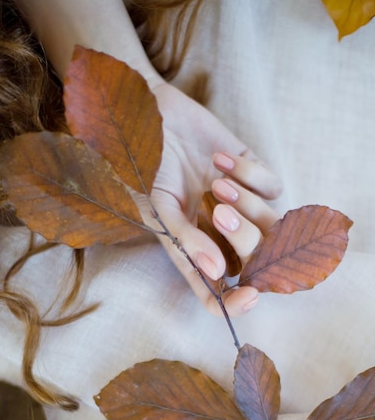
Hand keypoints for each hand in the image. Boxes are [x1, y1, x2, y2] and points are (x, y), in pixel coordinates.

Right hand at [138, 81, 281, 316]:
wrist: (151, 116)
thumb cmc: (146, 168)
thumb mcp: (158, 208)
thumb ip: (186, 241)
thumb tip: (218, 274)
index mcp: (196, 251)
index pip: (220, 293)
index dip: (237, 302)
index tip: (249, 295)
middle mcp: (221, 234)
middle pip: (256, 260)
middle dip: (245, 239)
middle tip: (219, 210)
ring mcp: (240, 204)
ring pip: (272, 225)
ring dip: (249, 206)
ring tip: (216, 182)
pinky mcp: (253, 173)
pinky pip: (273, 187)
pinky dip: (251, 174)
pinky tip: (220, 159)